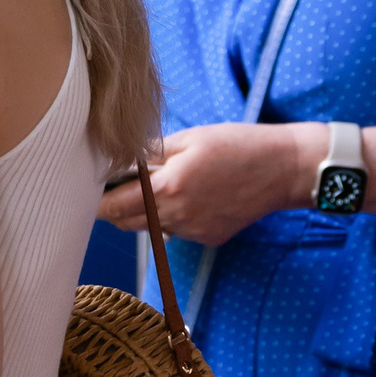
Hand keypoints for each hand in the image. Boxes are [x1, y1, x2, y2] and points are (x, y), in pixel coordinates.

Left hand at [97, 123, 305, 245]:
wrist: (284, 169)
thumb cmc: (238, 145)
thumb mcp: (190, 138)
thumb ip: (151, 153)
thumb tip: (121, 160)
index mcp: (169, 187)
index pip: (114, 207)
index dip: (97, 202)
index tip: (90, 192)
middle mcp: (178, 216)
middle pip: (126, 223)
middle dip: (116, 208)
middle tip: (118, 186)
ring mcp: (194, 231)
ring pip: (151, 228)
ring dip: (145, 212)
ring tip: (161, 186)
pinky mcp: (209, 238)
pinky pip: (178, 231)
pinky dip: (173, 217)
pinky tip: (192, 196)